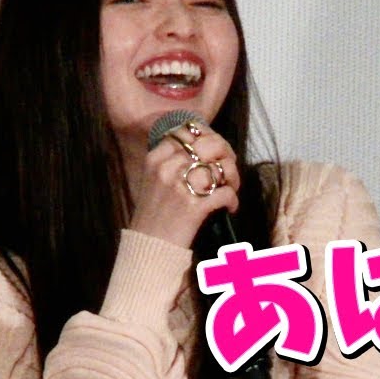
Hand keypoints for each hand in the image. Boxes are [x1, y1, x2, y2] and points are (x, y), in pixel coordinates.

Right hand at [127, 121, 240, 248]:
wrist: (147, 248)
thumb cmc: (154, 215)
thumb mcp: (153, 179)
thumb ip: (173, 160)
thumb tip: (204, 145)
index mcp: (156, 158)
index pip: (188, 131)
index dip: (208, 136)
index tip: (215, 149)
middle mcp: (166, 168)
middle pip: (209, 144)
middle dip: (226, 153)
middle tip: (228, 168)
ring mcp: (180, 187)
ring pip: (221, 167)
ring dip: (233, 177)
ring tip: (231, 187)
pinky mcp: (194, 207)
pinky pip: (226, 193)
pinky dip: (232, 200)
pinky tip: (230, 207)